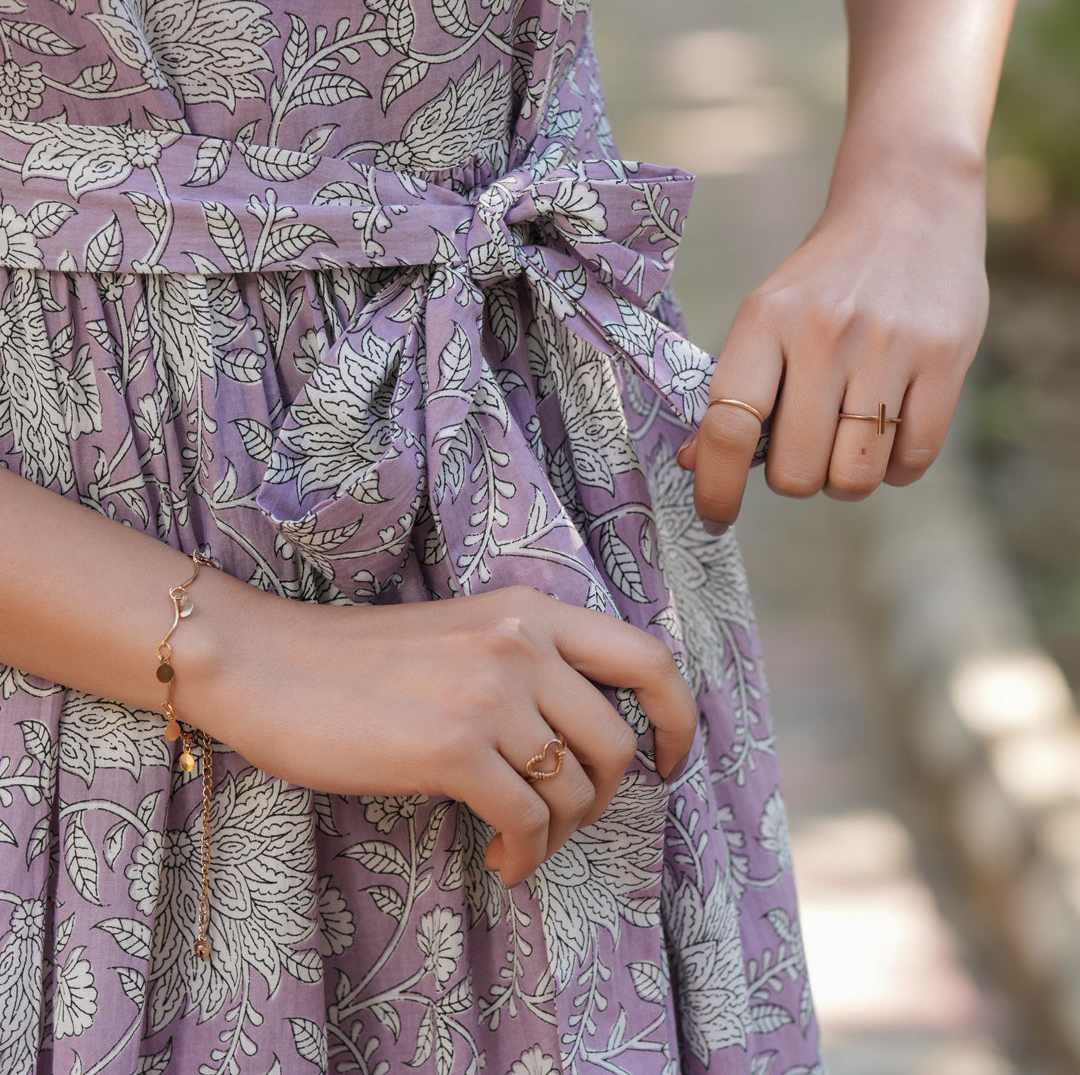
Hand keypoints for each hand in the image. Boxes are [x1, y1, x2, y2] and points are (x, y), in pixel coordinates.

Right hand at [215, 584, 696, 886]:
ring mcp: (488, 693)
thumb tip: (593, 733)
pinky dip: (524, 854)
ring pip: (575, 789)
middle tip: (565, 818)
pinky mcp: (451, 747)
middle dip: (603, 798)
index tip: (668, 761)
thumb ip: (531, 661)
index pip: (649, 657)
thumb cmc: (363, 659)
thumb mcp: (466, 632)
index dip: (678, 718)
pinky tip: (499, 859)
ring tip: (519, 840)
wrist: (269, 664)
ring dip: (558, 833)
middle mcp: (521, 643)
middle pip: (618, 743)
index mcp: (531, 610)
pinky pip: (526, 821)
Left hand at [676, 178, 988, 525]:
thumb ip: (735, 389)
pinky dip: (894, 469)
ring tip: (846, 442)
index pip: (729, 426)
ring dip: (845, 481)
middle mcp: (824, 333)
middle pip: (796, 472)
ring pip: (854, 478)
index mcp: (765, 320)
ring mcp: (889, 348)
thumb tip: (695, 464)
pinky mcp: (945, 360)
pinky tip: (887, 432)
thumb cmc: (824, 283)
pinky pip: (911, 462)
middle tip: (804, 446)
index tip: (715, 518)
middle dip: (796, 479)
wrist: (907, 209)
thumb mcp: (766, 317)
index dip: (717, 487)